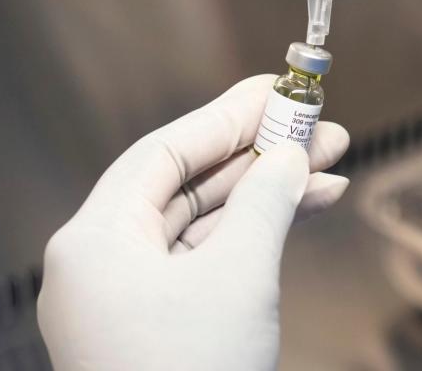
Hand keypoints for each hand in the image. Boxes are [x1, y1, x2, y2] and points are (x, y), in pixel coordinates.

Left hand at [37, 76, 349, 370]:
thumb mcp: (237, 275)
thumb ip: (266, 201)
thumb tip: (288, 157)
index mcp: (93, 242)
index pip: (164, 152)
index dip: (227, 116)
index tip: (277, 91)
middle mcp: (100, 266)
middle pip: (187, 185)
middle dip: (260, 156)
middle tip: (316, 129)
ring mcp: (126, 302)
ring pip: (202, 225)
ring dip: (266, 196)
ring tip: (328, 169)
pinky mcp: (155, 330)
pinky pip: (205, 264)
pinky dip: (253, 240)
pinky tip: (300, 216)